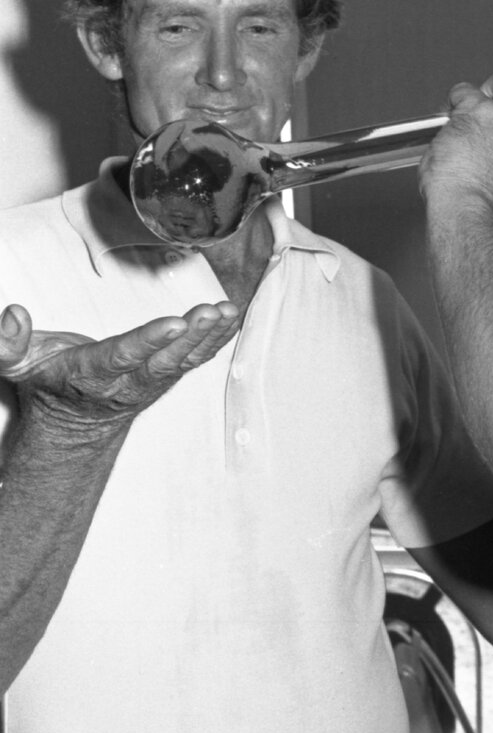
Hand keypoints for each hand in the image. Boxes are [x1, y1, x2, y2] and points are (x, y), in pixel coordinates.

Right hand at [0, 301, 239, 431]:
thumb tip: (13, 314)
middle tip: (211, 312)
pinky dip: (216, 338)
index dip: (149, 341)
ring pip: (184, 360)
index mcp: (90, 374)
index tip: (175, 322)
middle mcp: (126, 381)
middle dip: (189, 337)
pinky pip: (195, 358)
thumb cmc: (47, 382)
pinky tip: (231, 317)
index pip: (123, 357)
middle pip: (163, 360)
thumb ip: (7, 344)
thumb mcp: (15, 366)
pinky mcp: (166, 375)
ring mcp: (150, 381)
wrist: (72, 421)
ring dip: (209, 336)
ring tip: (227, 310)